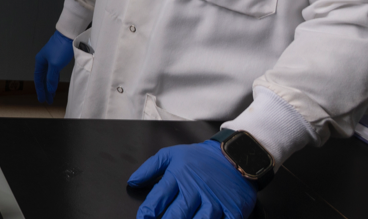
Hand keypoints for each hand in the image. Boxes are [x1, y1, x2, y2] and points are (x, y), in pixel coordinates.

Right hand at [33, 30, 73, 103]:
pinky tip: (55, 85)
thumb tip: (49, 89)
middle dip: (45, 90)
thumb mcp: (55, 64)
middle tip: (47, 100)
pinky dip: (54, 80)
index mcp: (40, 62)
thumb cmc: (61, 48)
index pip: (38, 79)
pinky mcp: (57, 59)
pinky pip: (53, 73)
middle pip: (43, 79)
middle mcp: (43, 61)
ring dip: (49, 86)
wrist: (68, 35)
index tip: (42, 99)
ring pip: (48, 76)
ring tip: (51, 96)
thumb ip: (51, 77)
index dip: (40, 90)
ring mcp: (50, 60)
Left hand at [127, 141, 257, 218]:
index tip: (143, 218)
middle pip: (176, 214)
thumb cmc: (200, 158)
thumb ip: (149, 168)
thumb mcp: (172, 155)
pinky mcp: (233, 210)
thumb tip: (132, 182)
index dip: (148, 211)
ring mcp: (215, 201)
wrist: (236, 155)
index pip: (158, 197)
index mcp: (179, 176)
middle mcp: (196, 189)